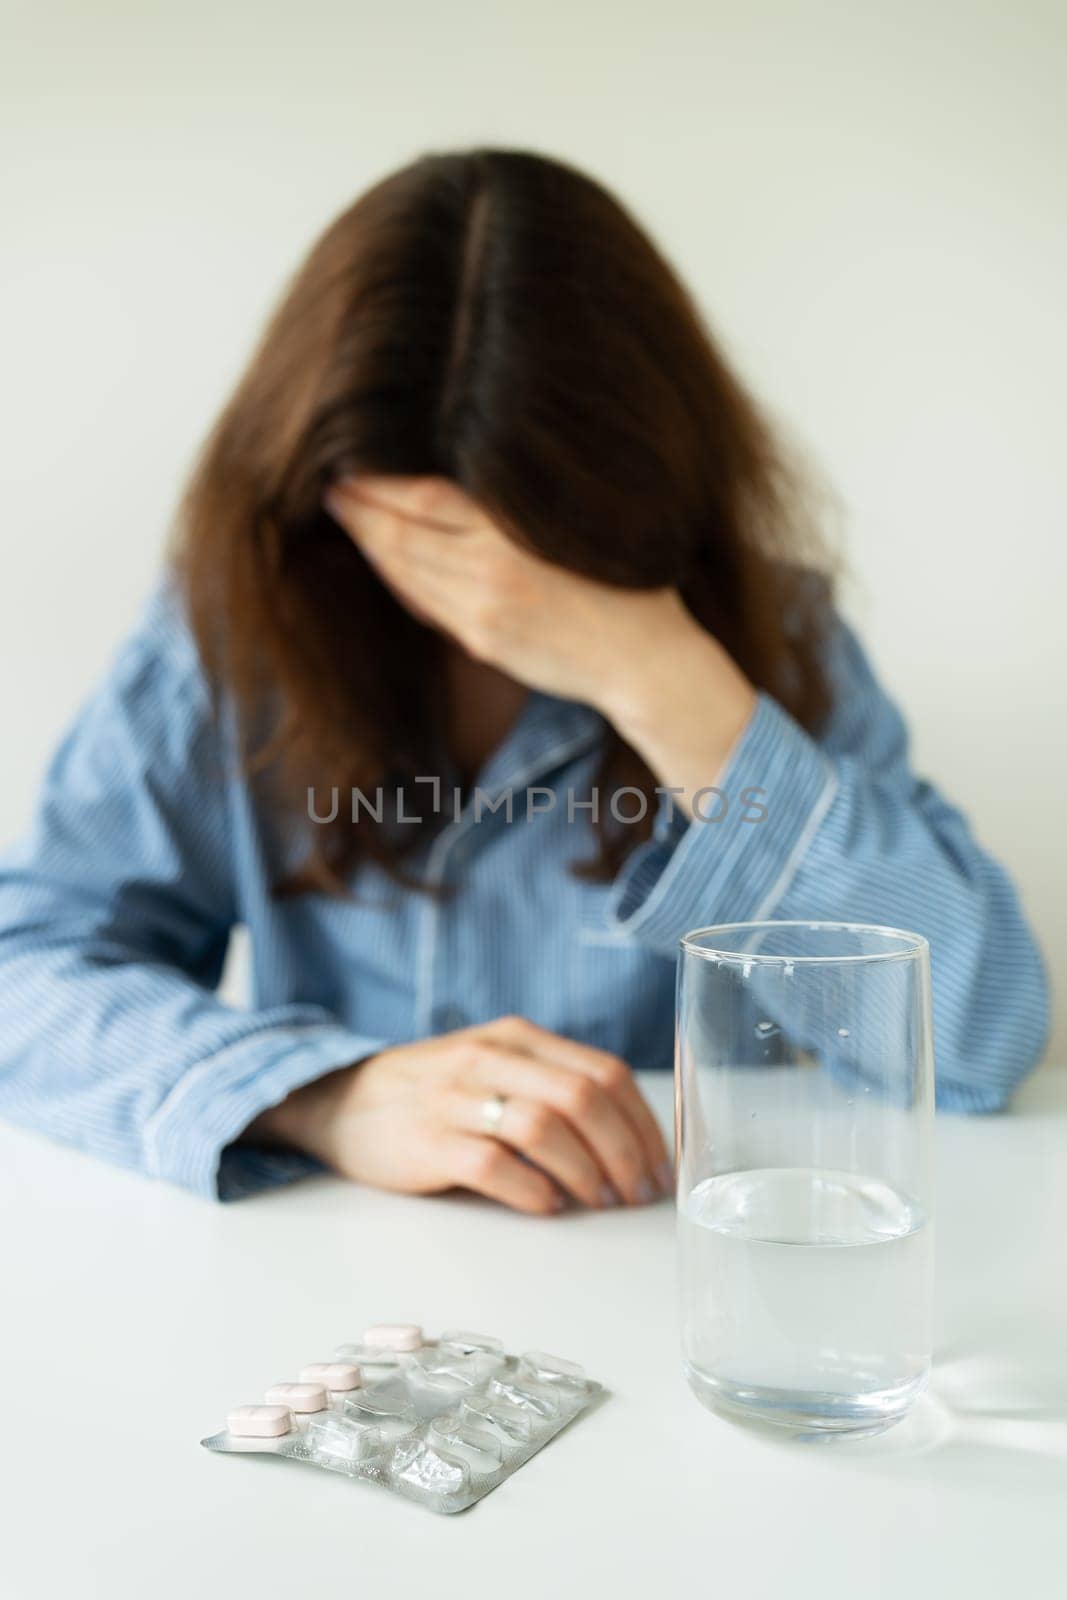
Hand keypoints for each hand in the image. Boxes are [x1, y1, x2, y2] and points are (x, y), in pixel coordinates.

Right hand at [246, 1015, 671, 1214]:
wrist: (341, 1102)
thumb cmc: (437, 1094)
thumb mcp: (495, 1068)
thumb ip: (552, 1088)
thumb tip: (631, 1145)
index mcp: (518, 1038)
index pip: (605, 1072)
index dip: (643, 1123)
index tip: (661, 1166)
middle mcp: (490, 1058)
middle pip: (583, 1098)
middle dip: (624, 1152)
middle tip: (637, 1194)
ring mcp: (456, 1098)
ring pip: (544, 1128)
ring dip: (585, 1172)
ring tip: (598, 1202)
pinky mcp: (427, 1142)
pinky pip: (493, 1165)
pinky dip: (532, 1190)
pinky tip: (547, 1207)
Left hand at [323, 475, 757, 810]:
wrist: (645, 658)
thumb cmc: (624, 580)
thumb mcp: (577, 524)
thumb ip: (517, 507)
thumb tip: (461, 475)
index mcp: (515, 530)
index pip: (425, 497)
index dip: (379, 481)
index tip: (349, 460)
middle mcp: (491, 568)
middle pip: (402, 532)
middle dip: (359, 508)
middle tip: (326, 482)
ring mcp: (481, 609)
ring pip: (405, 570)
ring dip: (368, 541)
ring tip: (343, 513)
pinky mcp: (481, 640)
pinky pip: (424, 603)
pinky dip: (397, 578)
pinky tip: (382, 558)